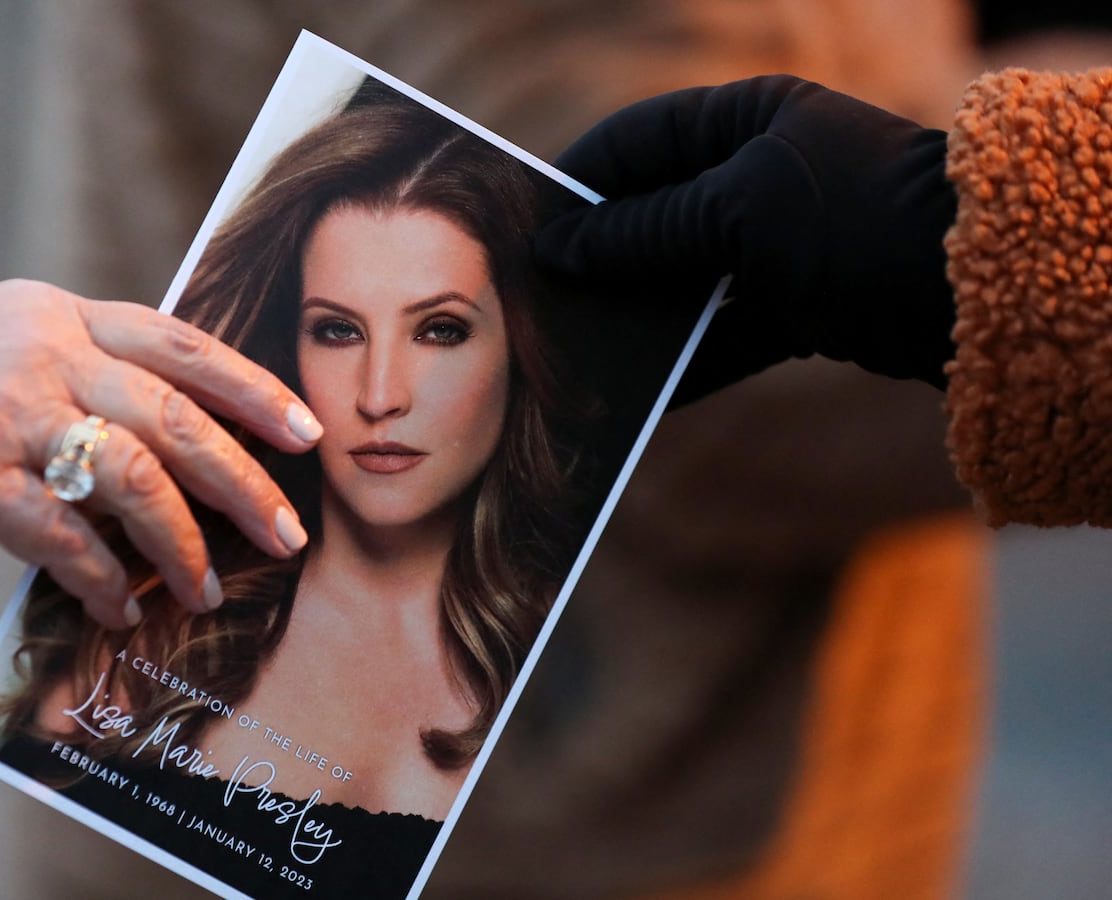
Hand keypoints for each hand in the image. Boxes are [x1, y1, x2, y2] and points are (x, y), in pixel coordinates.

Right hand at [0, 280, 321, 628]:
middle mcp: (44, 351)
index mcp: (62, 314)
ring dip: (180, 544)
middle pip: (176, 416)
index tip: (305, 429)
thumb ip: (85, 368)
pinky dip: (98, 580)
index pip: (182, 344)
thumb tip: (167, 435)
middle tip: (287, 530)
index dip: (253, 389)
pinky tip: (118, 611)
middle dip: (243, 480)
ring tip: (205, 588)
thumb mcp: (8, 340)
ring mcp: (7, 410)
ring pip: (131, 478)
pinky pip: (58, 536)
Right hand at [537, 75, 957, 401]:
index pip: (635, 141)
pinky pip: (726, 333)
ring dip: (637, 320)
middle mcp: (759, 173)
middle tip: (539, 304)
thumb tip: (558, 250)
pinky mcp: (802, 305)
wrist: (980, 289)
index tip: (524, 230)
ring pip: (685, 282)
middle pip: (653, 217)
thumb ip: (643, 231)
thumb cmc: (857, 220)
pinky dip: (687, 362)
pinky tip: (640, 396)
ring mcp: (781, 242)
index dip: (576, 184)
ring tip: (577, 358)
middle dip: (600, 263)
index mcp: (745, 117)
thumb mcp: (737, 210)